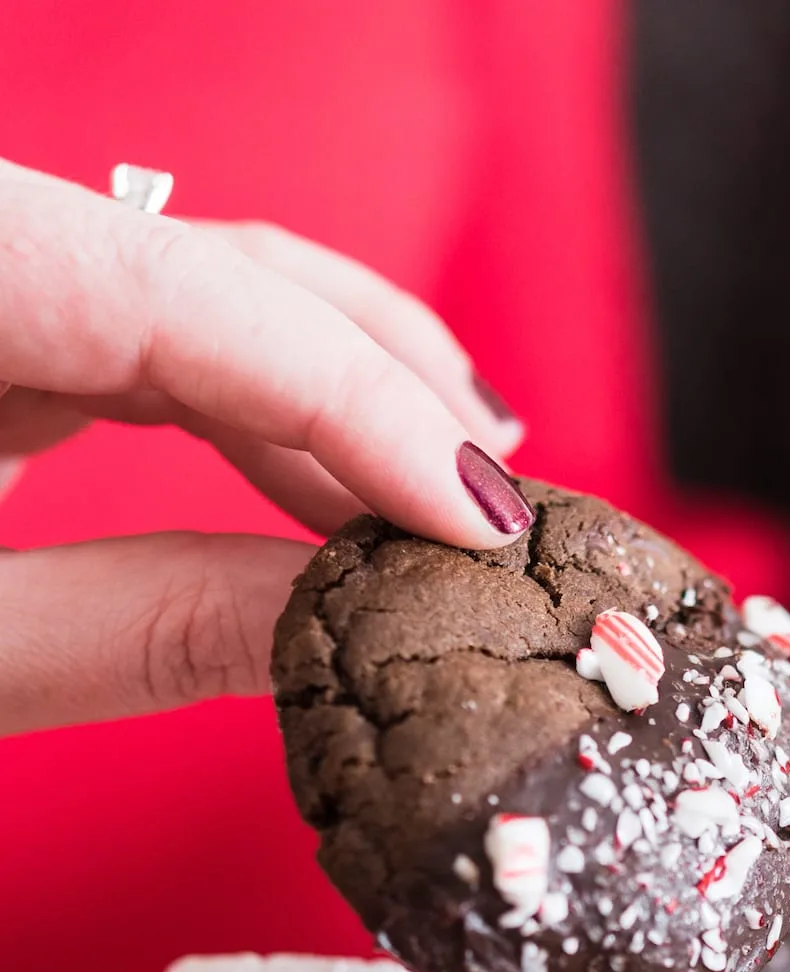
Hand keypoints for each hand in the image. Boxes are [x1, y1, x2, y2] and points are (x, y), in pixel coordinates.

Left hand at [0, 159, 531, 735]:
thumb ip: (145, 633)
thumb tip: (346, 620)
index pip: (183, 296)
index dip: (356, 399)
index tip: (479, 516)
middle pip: (219, 273)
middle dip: (381, 383)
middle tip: (494, 509)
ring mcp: (4, 296)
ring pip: (204, 298)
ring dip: (340, 402)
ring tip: (443, 511)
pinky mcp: (8, 342)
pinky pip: (157, 347)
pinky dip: (261, 421)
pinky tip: (336, 500)